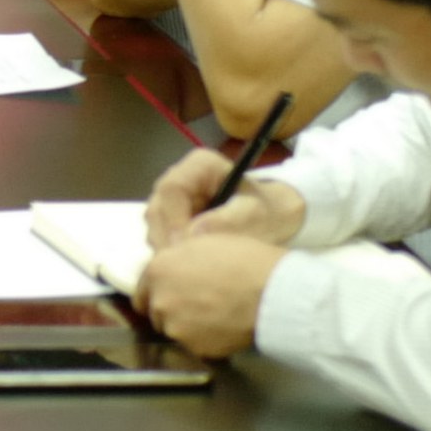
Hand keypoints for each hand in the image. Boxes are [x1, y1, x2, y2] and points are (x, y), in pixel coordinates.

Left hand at [138, 229, 284, 358]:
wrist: (272, 293)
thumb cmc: (246, 261)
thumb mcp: (206, 242)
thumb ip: (180, 255)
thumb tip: (176, 262)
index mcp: (158, 269)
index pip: (142, 288)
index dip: (159, 290)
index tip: (171, 292)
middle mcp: (160, 300)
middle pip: (156, 310)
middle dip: (171, 307)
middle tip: (198, 302)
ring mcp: (175, 327)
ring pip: (172, 329)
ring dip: (186, 325)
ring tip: (214, 315)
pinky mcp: (193, 348)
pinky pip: (193, 345)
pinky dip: (203, 339)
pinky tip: (223, 327)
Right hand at [145, 149, 307, 253]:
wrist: (276, 220)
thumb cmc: (269, 211)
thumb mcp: (255, 214)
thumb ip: (226, 221)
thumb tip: (192, 234)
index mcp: (199, 165)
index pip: (171, 189)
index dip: (173, 219)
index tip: (183, 247)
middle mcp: (179, 176)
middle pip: (157, 208)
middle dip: (168, 237)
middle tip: (185, 264)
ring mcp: (172, 198)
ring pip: (155, 224)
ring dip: (167, 246)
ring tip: (192, 265)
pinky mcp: (171, 217)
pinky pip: (160, 235)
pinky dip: (171, 251)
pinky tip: (190, 262)